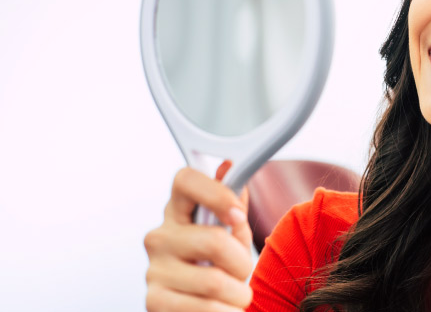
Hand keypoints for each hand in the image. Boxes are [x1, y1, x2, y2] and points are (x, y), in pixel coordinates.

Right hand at [144, 161, 253, 311]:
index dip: (216, 192)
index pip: (185, 179)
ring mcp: (154, 269)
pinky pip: (205, 308)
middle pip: (214, 241)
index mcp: (178, 211)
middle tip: (242, 272)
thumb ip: (232, 205)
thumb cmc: (217, 266)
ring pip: (215, 281)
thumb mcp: (230, 233)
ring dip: (238, 294)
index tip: (237, 214)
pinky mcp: (153, 301)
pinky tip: (222, 308)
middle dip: (242, 262)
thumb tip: (229, 167)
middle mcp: (160, 236)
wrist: (199, 308)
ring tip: (234, 295)